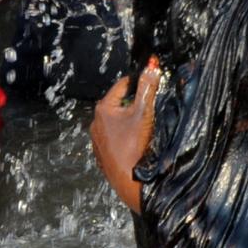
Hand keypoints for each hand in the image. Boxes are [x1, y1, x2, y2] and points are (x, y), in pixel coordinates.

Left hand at [90, 60, 159, 213]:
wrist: (128, 180)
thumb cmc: (134, 145)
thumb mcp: (143, 113)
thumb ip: (148, 88)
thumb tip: (152, 67)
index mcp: (103, 108)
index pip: (122, 85)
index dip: (138, 81)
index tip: (151, 81)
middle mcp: (96, 122)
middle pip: (119, 103)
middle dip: (134, 102)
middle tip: (150, 105)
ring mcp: (97, 139)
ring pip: (116, 122)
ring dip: (128, 120)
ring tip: (144, 125)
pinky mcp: (102, 154)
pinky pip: (114, 138)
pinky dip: (124, 135)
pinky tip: (135, 142)